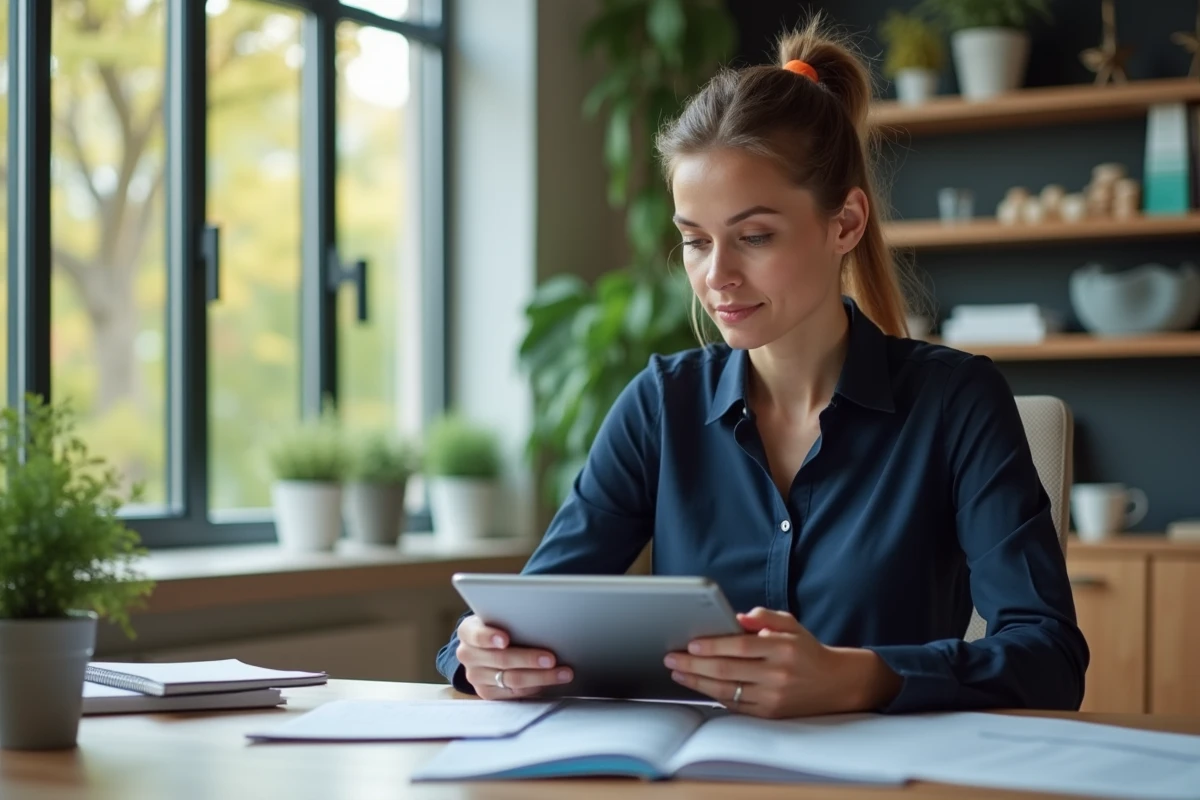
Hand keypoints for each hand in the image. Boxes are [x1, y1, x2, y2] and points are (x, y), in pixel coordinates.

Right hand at [455, 615, 573, 699]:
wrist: (485, 646)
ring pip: (512, 679)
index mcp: (467, 631)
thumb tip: (541, 618)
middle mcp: (467, 655)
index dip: (490, 637)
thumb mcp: (498, 616)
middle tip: (552, 658)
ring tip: (563, 672)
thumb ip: (510, 618)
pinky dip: (535, 687)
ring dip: (541, 676)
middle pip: (500, 660)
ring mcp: (475, 676)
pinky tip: (551, 681)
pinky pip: (514, 693)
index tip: (506, 639)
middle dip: (528, 659)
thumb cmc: (499, 625)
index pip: (476, 635)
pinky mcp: (487, 692)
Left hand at [663, 607, 900, 718]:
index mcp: (783, 649)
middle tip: (672, 659)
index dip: (713, 646)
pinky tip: (698, 688)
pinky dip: (714, 697)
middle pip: (727, 670)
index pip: (740, 647)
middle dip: (694, 665)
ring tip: (677, 674)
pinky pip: (736, 706)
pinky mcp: (770, 715)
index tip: (690, 644)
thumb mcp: (791, 625)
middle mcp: (778, 675)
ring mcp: (773, 698)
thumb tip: (738, 617)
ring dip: (697, 683)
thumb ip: (765, 617)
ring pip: (727, 691)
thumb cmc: (807, 650)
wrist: (836, 684)